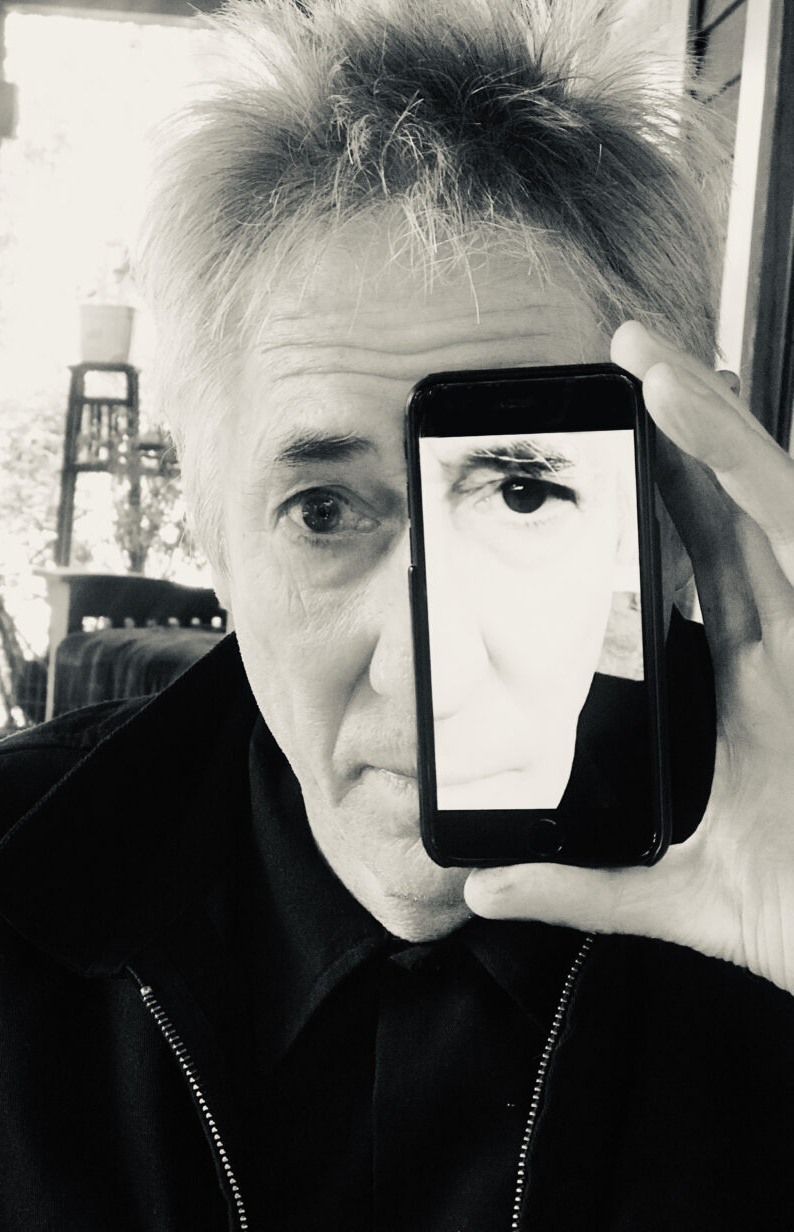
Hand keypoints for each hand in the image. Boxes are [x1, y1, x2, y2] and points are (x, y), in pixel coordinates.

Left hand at [464, 320, 793, 994]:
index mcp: (758, 680)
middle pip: (737, 504)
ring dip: (707, 417)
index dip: (671, 488)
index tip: (613, 438)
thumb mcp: (679, 895)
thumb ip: (580, 884)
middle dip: (687, 425)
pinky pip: (787, 523)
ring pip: (766, 493)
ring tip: (643, 354)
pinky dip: (742, 465)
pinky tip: (692, 412)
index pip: (708, 557)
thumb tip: (486, 883)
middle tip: (626, 355)